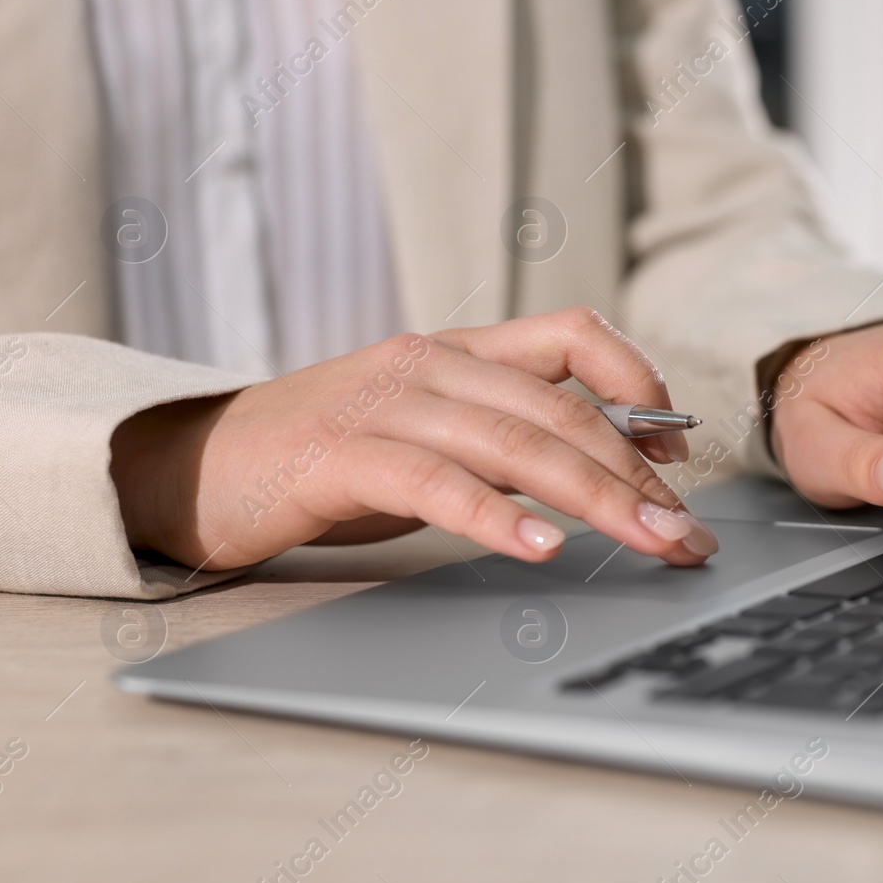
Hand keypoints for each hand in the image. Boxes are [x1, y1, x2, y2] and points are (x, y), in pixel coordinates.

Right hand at [110, 308, 718, 570]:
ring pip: (518, 443)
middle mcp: (429, 363)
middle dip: (640, 477)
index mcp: (457, 351)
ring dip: (598, 501)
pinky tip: (540, 547)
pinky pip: (438, 483)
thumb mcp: (427, 432)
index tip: (677, 451)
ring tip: (651, 545)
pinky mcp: (342, 455)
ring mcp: (385, 403)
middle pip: (563, 410)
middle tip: (688, 535)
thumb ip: (502, 435)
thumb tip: (602, 471)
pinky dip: (496, 517)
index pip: (573, 335)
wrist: (194, 468)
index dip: (638, 384)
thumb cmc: (324, 459)